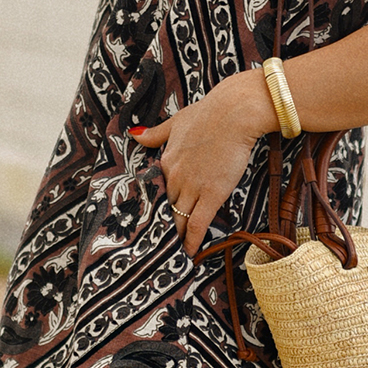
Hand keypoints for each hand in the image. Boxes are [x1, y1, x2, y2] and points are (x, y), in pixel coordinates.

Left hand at [132, 72, 274, 258]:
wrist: (233, 113)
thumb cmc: (209, 113)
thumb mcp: (176, 121)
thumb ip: (155, 133)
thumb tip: (133, 135)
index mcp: (165, 161)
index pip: (158, 191)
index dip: (157, 207)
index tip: (154, 220)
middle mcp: (174, 177)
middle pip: (166, 208)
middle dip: (163, 226)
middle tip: (159, 244)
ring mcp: (192, 187)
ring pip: (178, 219)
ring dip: (176, 238)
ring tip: (172, 254)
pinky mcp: (211, 194)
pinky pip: (197, 224)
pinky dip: (192, 241)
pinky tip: (190, 254)